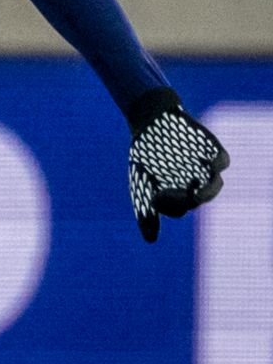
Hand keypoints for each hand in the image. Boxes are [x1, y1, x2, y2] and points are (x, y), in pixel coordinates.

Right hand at [127, 88, 227, 242]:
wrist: (154, 122)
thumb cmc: (146, 155)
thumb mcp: (141, 182)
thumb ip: (145, 211)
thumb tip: (151, 241)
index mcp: (178, 195)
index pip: (180, 207)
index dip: (171, 205)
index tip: (157, 197)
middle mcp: (196, 185)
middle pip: (201, 199)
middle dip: (192, 198)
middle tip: (184, 193)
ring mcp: (206, 169)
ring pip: (215, 184)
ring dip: (209, 188)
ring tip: (197, 185)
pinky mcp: (214, 151)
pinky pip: (223, 161)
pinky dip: (218, 165)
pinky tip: (206, 165)